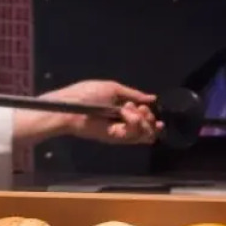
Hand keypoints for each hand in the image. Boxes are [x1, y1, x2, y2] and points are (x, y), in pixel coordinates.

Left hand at [14, 80, 160, 145]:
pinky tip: (130, 118)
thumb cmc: (88, 94)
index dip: (150, 114)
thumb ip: (133, 94)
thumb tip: (152, 98)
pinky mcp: (115, 137)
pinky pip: (133, 136)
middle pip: (146, 126)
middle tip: (142, 110)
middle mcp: (123, 122)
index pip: (142, 116)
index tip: (149, 107)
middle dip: (149, 118)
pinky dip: (135, 126)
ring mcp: (120, 131)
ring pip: (143, 133)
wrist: (72, 107)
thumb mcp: (113, 88)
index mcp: (123, 109)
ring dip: (144, 121)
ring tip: (135, 113)